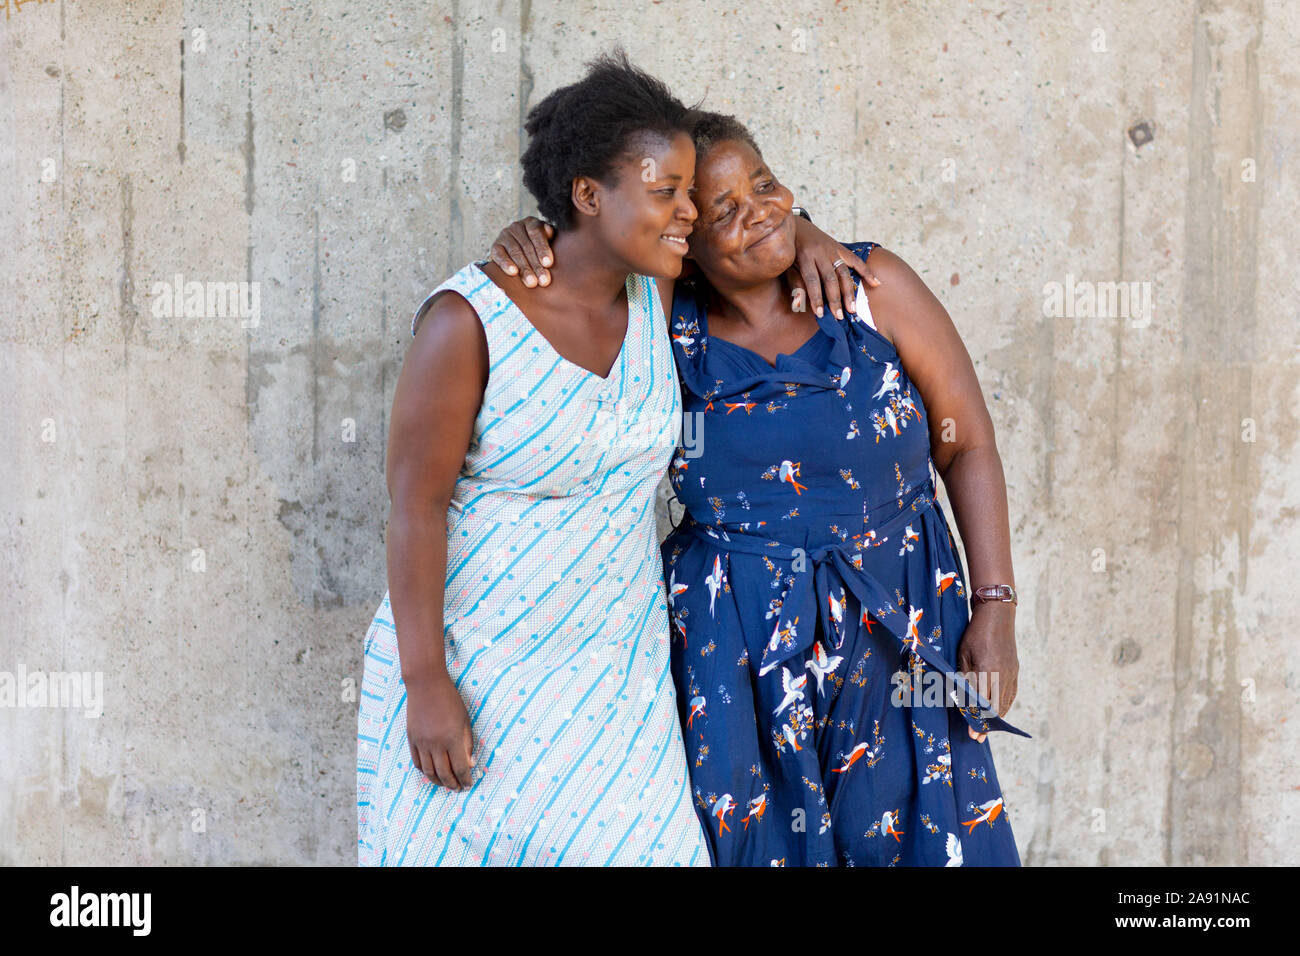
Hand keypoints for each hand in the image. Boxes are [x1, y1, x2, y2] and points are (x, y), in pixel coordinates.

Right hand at [404, 668, 476, 789]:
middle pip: (444, 774)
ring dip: (438, 782)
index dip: (465, 780)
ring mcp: (422, 742)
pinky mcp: (412, 739)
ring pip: (429, 771)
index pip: (460, 768)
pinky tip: (431, 774)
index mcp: (452, 738)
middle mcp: (436, 744)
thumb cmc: (450, 700)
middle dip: (452, 784)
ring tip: (446, 785)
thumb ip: (467, 743)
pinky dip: (424, 771)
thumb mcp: (465, 720)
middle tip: (458, 789)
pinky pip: (417, 762)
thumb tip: (470, 764)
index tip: (469, 785)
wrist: (426, 685)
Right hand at [488, 216, 554, 287]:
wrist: (520, 255)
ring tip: (532, 282)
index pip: (536, 232)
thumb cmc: (539, 250)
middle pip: (527, 246)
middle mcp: (517, 226)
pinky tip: (513, 272)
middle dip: (536, 265)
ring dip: (524, 268)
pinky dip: (506, 263)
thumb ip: (551, 238)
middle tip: (543, 281)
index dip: (542, 248)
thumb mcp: (548, 242)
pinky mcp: (495, 246)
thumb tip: (549, 231)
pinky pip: (499, 254)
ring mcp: (504, 235)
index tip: (548, 263)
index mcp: (531, 223)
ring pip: (515, 251)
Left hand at [786, 217, 880, 319]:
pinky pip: (856, 261)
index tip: (820, 314)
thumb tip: (798, 305)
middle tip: (839, 316)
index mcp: (805, 256)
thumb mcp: (786, 265)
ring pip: (844, 273)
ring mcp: (832, 249)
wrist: (795, 225)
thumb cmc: (789, 250)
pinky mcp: (839, 248)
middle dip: (835, 299)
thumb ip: (795, 284)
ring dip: (849, 292)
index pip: (812, 280)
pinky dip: (866, 272)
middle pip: (831, 279)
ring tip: (852, 309)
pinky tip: (876, 283)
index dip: (817, 298)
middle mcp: (820, 252)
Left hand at [954, 602, 1018, 742]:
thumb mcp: (964, 655)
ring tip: (987, 729)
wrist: (997, 616)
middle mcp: (1002, 676)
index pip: (982, 703)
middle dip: (986, 724)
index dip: (977, 720)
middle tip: (977, 737)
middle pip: (995, 708)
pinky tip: (999, 713)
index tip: (972, 733)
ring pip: (1005, 703)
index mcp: (987, 671)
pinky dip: (1004, 706)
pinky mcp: (1015, 671)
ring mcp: (1011, 674)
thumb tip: (962, 698)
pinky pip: (1011, 695)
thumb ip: (965, 677)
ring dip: (996, 718)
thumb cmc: (975, 634)